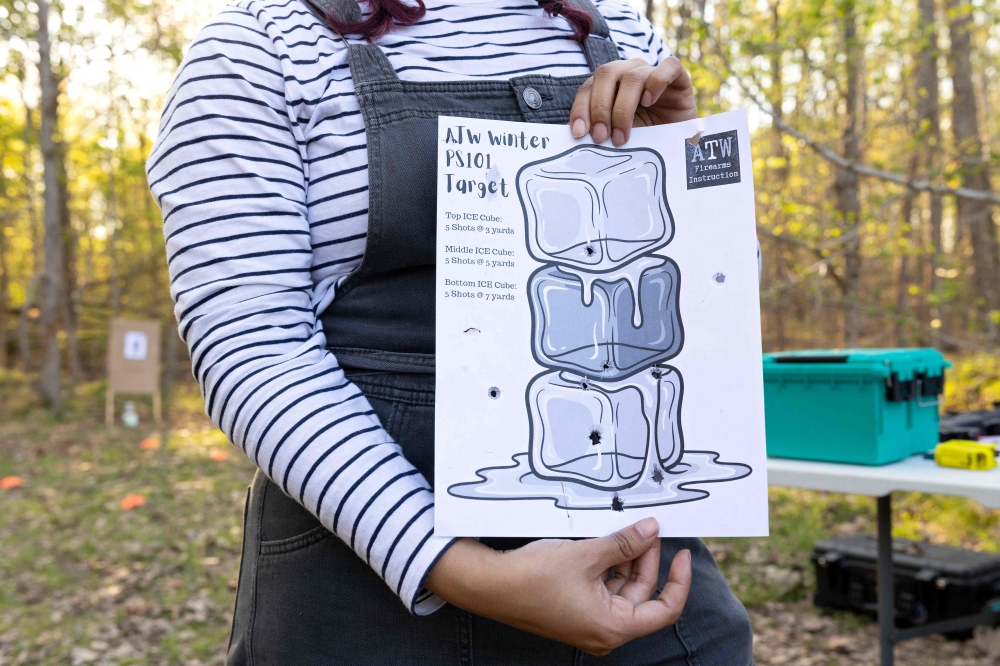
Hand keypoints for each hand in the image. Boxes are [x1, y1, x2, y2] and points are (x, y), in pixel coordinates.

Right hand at [425, 518, 691, 655]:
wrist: (490, 585)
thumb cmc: (534, 577)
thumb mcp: (587, 555)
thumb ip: (625, 544)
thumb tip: (652, 530)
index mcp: (614, 627)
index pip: (665, 608)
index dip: (678, 579)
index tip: (681, 552)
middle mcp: (604, 631)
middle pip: (641, 594)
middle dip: (644, 559)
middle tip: (644, 528)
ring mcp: (588, 622)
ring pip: (621, 589)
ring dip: (624, 560)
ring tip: (621, 531)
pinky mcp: (574, 612)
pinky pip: (602, 589)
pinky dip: (607, 566)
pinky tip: (602, 542)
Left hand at [570, 57, 696, 145]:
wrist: (678, 147)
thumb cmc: (644, 141)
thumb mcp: (616, 137)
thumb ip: (599, 131)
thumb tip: (574, 138)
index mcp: (610, 85)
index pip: (588, 87)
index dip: (581, 108)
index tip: (579, 134)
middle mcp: (629, 73)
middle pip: (606, 74)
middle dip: (600, 108)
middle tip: (601, 137)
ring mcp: (653, 72)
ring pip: (633, 75)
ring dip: (623, 108)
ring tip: (622, 137)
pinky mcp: (678, 77)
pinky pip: (668, 66)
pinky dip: (657, 81)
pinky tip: (649, 102)